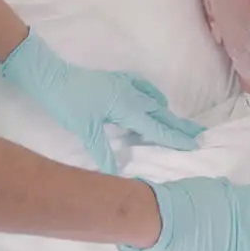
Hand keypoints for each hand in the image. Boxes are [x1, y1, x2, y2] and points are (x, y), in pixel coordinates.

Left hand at [1, 30, 203, 172]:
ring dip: (165, 112)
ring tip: (176, 123)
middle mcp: (130, 94)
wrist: (52, 76)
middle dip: (178, 125)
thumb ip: (103, 153)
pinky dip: (151, 95)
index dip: (174, 137)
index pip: (156, 127)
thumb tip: (116, 174)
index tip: (193, 145)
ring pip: (152, 99)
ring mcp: (124, 84)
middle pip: (161, 113)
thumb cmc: (68, 103)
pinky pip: (142, 86)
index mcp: (126, 107)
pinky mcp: (116, 79)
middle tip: (197, 135)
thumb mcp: (86, 131)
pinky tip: (151, 100)